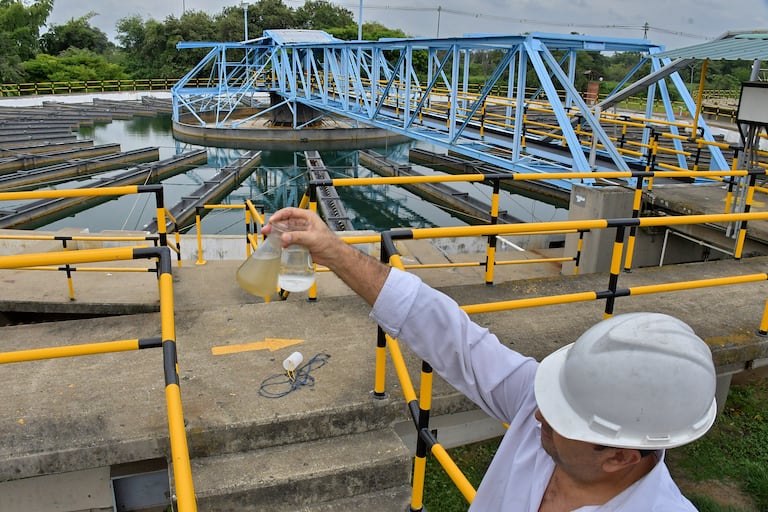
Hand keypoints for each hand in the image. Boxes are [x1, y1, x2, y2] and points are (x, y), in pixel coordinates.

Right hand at [262, 207, 389, 304]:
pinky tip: (281, 246)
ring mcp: (301, 233)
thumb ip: (297, 237)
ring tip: (270, 238)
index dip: (279, 215)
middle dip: (275, 225)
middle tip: (267, 230)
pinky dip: (283, 242)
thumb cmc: (329, 243)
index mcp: (307, 217)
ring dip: (278, 234)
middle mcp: (303, 223)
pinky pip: (288, 240)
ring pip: (285, 231)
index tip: (272, 221)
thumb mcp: (312, 238)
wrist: (334, 256)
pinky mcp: (300, 242)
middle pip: (285, 221)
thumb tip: (284, 237)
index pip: (290, 212)